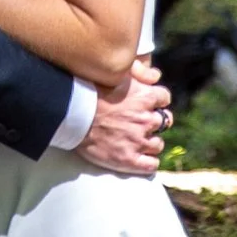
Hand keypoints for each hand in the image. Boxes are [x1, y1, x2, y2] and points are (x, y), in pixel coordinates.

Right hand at [79, 53, 168, 177]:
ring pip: (158, 144)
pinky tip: (139, 157)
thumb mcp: (117, 73)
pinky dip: (148, 162)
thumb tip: (155, 76)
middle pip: (164, 121)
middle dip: (154, 121)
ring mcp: (138, 141)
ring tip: (136, 140)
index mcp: (145, 97)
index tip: (148, 103)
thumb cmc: (90, 90)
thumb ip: (140, 72)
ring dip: (150, 142)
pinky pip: (151, 165)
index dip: (156, 100)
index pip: (164, 98)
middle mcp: (146, 119)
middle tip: (140, 122)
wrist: (71, 113)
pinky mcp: (128, 159)